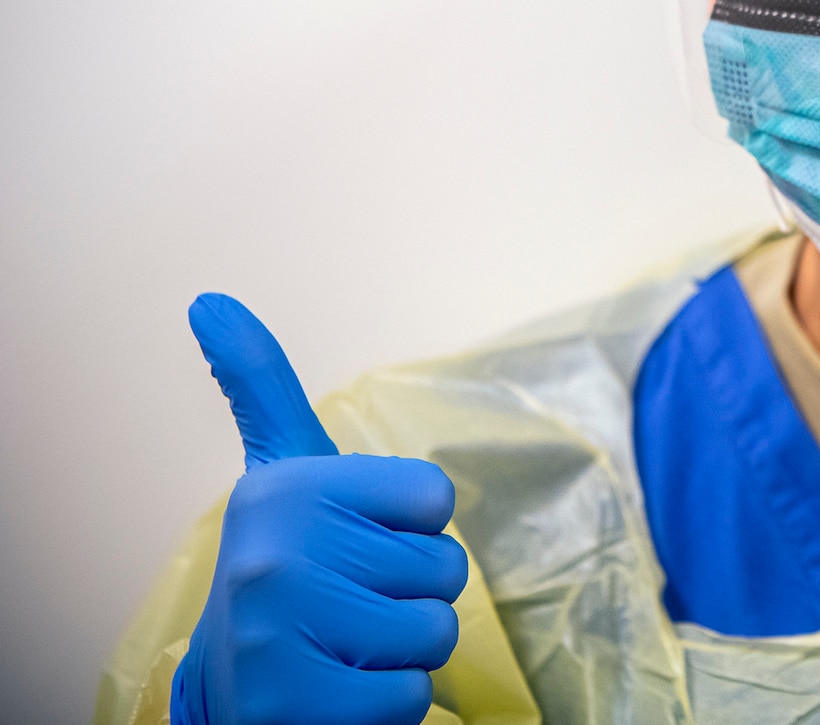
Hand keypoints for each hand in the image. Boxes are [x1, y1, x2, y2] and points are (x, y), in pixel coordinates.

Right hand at [171, 295, 467, 724]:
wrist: (231, 696)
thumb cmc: (284, 575)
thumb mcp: (280, 474)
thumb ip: (260, 386)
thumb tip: (210, 300)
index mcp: (286, 486)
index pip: (437, 498)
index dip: (411, 532)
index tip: (352, 544)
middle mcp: (274, 550)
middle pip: (444, 568)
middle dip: (409, 597)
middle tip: (346, 609)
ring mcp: (278, 629)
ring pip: (434, 634)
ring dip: (401, 655)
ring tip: (341, 648)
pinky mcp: (290, 705)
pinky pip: (410, 700)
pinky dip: (385, 707)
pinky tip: (333, 695)